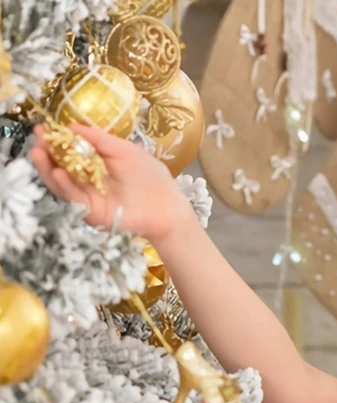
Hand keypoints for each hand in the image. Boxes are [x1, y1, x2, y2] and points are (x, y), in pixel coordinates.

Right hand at [29, 123, 190, 241]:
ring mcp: (87, 197)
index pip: (67, 151)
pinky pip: (73, 199)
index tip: (42, 128)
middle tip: (37, 140)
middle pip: (57, 167)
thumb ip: (98, 139)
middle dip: (45, 153)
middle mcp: (86, 179)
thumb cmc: (150, 176)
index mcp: (93, 163)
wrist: (167, 206)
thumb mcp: (123, 149)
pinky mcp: (91, 212)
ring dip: (47, 169)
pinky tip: (59, 172)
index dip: (54, 140)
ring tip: (39, 153)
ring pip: (60, 183)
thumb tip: (71, 126)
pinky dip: (64, 186)